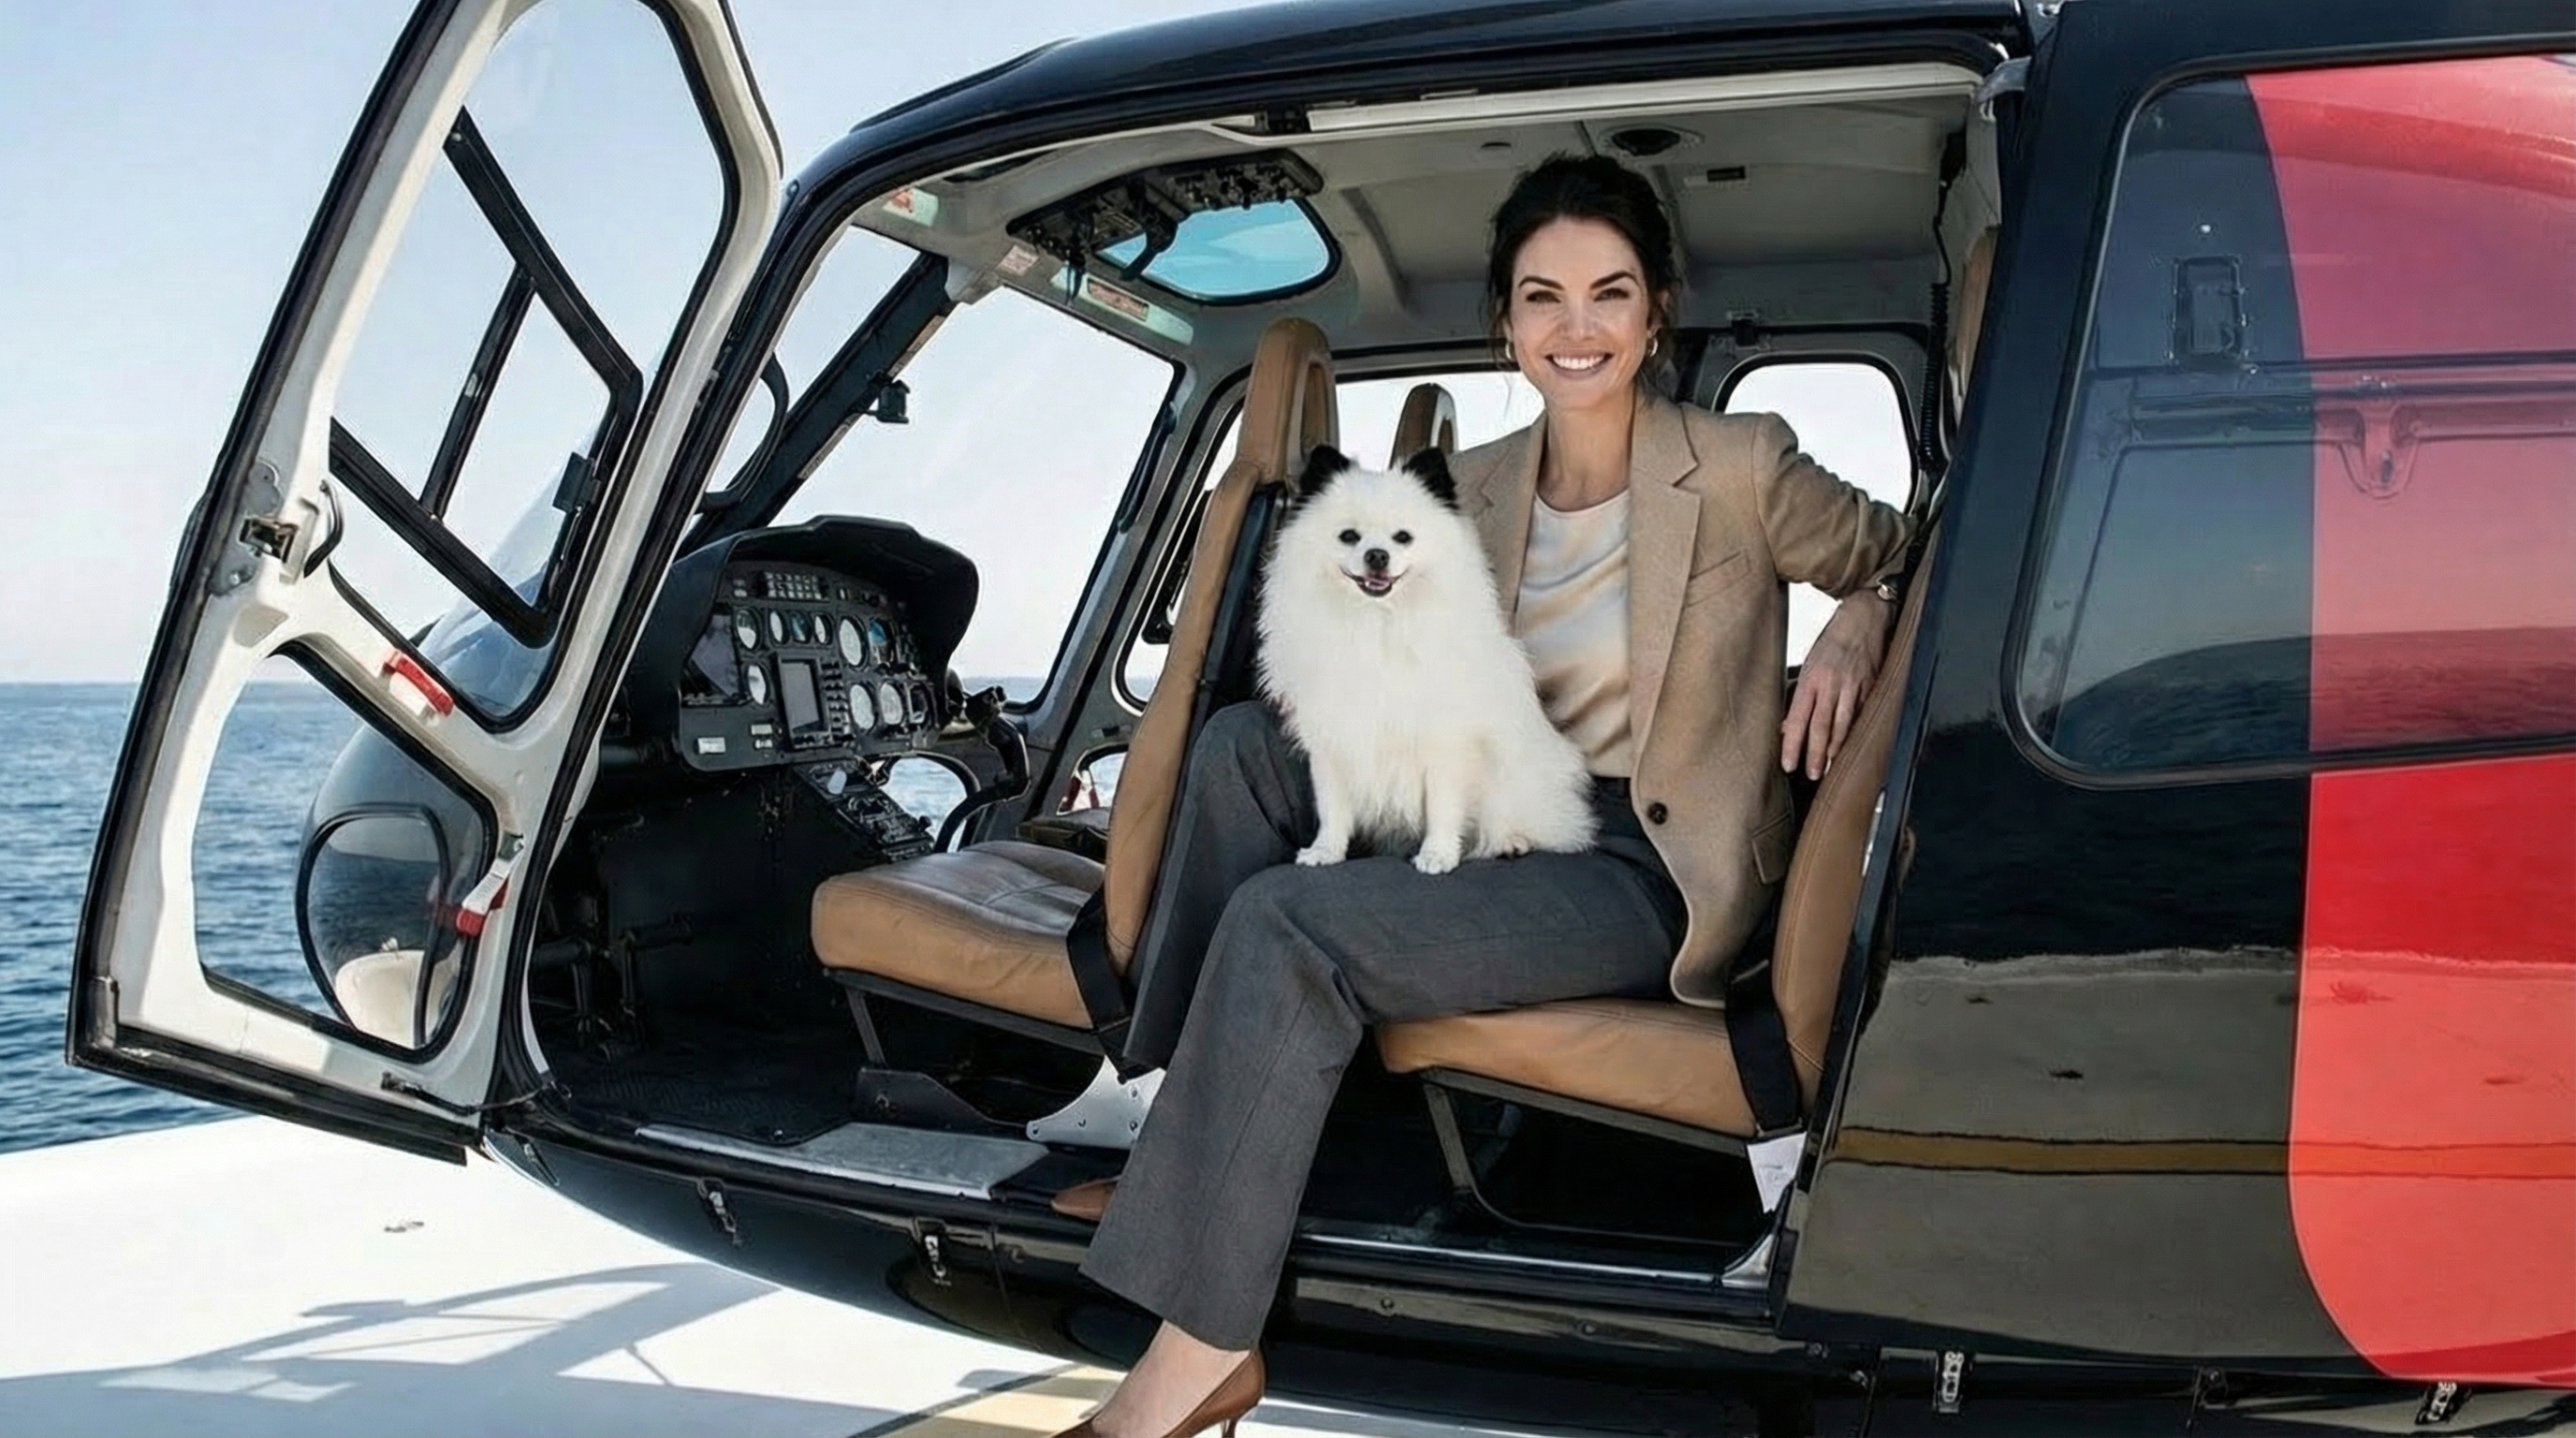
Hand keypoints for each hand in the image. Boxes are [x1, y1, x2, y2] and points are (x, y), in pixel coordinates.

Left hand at [1782, 589, 1892, 779]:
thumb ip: (1800, 695)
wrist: (1862, 619)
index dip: (1793, 744)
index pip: (1798, 718)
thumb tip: (1786, 725)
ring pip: (1843, 725)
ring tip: (1829, 768)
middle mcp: (1831, 684)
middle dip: (1815, 754)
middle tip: (1811, 774)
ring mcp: (1853, 686)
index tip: (1788, 763)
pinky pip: (1861, 716)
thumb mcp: (1809, 665)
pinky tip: (1850, 749)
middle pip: (1821, 726)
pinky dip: (1855, 734)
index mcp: (1811, 678)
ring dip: (1835, 750)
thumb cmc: (1832, 642)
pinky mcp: (1870, 687)